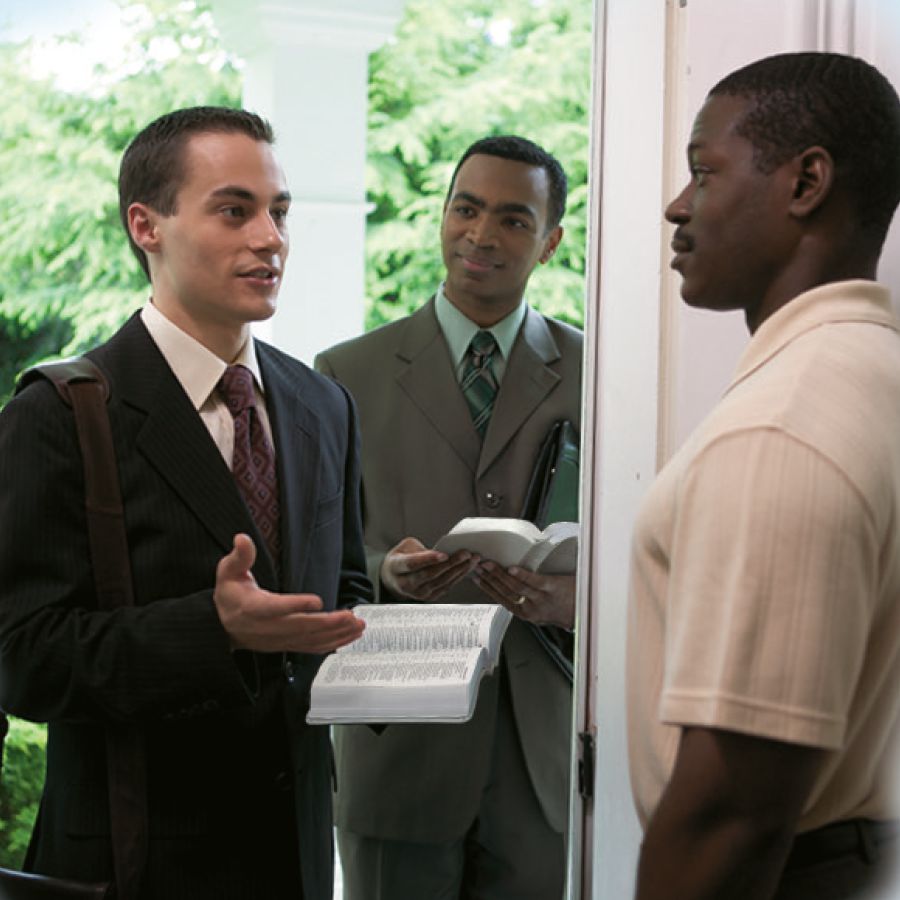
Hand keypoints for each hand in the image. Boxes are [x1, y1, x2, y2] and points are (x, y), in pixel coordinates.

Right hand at [214, 534, 365, 652]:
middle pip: (300, 628)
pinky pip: (313, 647)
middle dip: (328, 623)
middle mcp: (268, 628)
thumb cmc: (229, 596)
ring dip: (337, 634)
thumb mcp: (228, 572)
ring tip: (357, 625)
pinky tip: (349, 636)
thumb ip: (239, 556)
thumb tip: (242, 539)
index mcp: (252, 608)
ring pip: (310, 640)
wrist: (222, 626)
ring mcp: (279, 639)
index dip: (295, 606)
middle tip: (349, 616)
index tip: (316, 601)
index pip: (275, 608)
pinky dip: (333, 643)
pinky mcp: (287, 645)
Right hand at [380, 537, 477, 600]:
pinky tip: (467, 567)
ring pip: (441, 582)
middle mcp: (405, 583)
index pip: (412, 564)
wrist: (394, 577)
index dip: (428, 559)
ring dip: (459, 570)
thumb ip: (422, 549)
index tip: (443, 554)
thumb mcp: (406, 547)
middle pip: (430, 574)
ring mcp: (417, 593)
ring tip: (472, 559)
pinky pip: (446, 587)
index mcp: (396, 567)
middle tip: (465, 553)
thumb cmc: (402, 557)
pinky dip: (458, 577)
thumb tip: (444, 550)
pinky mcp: (428, 597)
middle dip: (450, 564)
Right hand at [473, 562, 575, 628]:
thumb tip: (511, 585)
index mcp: (526, 614)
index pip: (501, 599)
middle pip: (505, 591)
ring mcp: (541, 599)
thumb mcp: (541, 612)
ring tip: (488, 564)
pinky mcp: (553, 588)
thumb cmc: (565, 610)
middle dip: (488, 577)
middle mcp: (531, 609)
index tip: (475, 576)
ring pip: (515, 587)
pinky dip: (521, 575)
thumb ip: (527, 603)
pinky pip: (534, 582)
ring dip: (499, 574)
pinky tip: (512, 568)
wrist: (587, 614)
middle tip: (477, 565)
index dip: (486, 587)